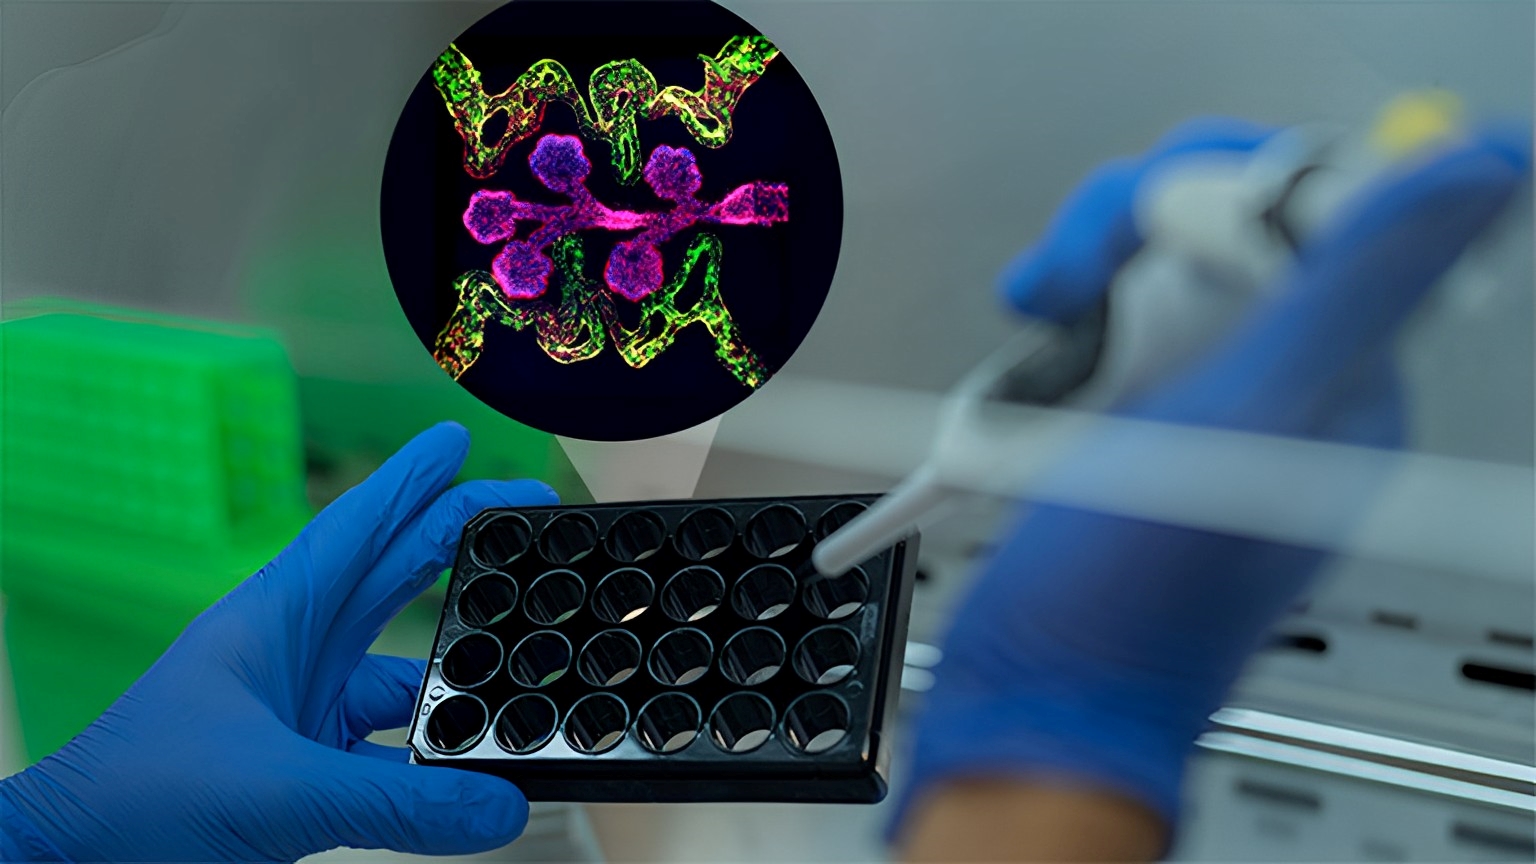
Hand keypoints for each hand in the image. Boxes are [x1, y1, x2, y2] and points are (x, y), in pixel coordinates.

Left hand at [1, 423, 558, 861]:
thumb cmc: (133, 802)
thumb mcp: (278, 792)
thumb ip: (397, 805)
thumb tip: (501, 807)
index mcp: (273, 620)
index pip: (356, 529)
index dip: (410, 480)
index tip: (457, 439)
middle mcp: (294, 655)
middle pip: (394, 580)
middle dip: (460, 543)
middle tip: (528, 519)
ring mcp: (301, 711)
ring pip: (402, 670)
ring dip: (458, 669)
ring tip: (523, 665)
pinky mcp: (306, 768)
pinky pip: (392, 749)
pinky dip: (434, 756)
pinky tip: (471, 770)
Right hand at [898, 118, 1527, 839]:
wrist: (1036, 689)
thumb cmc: (1128, 601)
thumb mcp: (1246, 420)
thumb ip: (1358, 287)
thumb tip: (1477, 168)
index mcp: (1346, 374)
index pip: (1321, 198)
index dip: (1222, 190)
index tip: (1152, 245)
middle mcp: (1289, 375)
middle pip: (1233, 212)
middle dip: (1131, 228)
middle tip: (1075, 287)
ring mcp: (1212, 391)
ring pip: (1162, 257)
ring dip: (1087, 275)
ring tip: (1044, 322)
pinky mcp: (1144, 410)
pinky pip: (1116, 315)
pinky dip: (1067, 323)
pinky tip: (1039, 352)